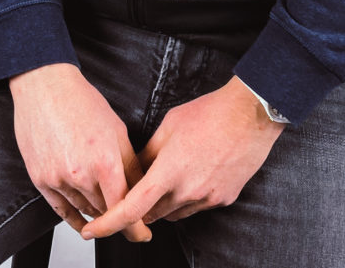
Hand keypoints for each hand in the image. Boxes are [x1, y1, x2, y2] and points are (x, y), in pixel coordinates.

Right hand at [9, 63, 151, 241]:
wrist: (45, 87)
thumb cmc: (81, 102)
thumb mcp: (117, 130)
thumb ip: (131, 165)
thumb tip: (142, 190)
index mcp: (106, 161)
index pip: (126, 208)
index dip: (137, 226)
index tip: (142, 233)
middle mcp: (81, 175)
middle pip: (105, 212)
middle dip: (118, 215)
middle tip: (127, 214)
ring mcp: (59, 179)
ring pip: (85, 212)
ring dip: (97, 213)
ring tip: (104, 202)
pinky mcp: (41, 180)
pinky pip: (61, 210)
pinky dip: (74, 218)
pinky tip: (82, 221)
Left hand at [81, 76, 283, 237]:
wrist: (251, 115)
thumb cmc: (209, 113)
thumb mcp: (169, 124)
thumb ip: (148, 152)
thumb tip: (135, 170)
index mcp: (168, 171)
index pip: (131, 209)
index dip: (108, 223)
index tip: (93, 230)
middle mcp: (187, 191)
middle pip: (151, 214)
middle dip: (141, 205)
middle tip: (143, 182)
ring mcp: (207, 199)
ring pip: (174, 213)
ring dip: (166, 202)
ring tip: (176, 169)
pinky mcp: (223, 200)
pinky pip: (196, 206)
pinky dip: (189, 197)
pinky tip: (196, 171)